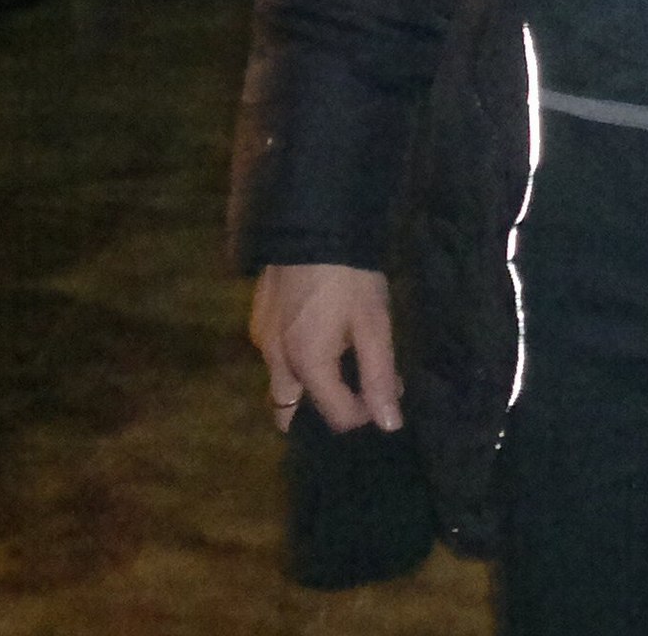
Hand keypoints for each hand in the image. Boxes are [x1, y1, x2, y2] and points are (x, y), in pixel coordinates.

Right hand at [249, 263, 400, 434]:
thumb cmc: (349, 275)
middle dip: (321, 411)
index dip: (365, 413)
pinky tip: (320, 335)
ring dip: (307, 386)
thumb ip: (379, 376)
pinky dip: (295, 361)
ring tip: (341, 361)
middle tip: (354, 391)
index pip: (336, 417)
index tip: (387, 389)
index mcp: (307, 366)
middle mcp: (275, 361)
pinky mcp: (258, 318)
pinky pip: (275, 357)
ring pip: (280, 385)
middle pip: (291, 413)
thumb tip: (389, 425)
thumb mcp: (373, 323)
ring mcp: (261, 339)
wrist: (312, 223)